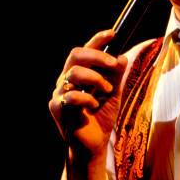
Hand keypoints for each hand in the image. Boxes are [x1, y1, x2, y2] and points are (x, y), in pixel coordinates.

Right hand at [49, 29, 126, 157]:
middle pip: (76, 54)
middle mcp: (67, 78)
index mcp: (80, 72)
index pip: (85, 49)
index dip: (97, 39)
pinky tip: (94, 105)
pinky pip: (71, 95)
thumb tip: (122, 57)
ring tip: (106, 90)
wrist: (94, 145)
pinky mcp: (57, 108)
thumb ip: (116, 76)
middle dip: (97, 56)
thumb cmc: (101, 116)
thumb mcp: (114, 93)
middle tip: (113, 64)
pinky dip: (87, 98)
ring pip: (74, 72)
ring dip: (96, 78)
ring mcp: (60, 92)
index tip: (112, 34)